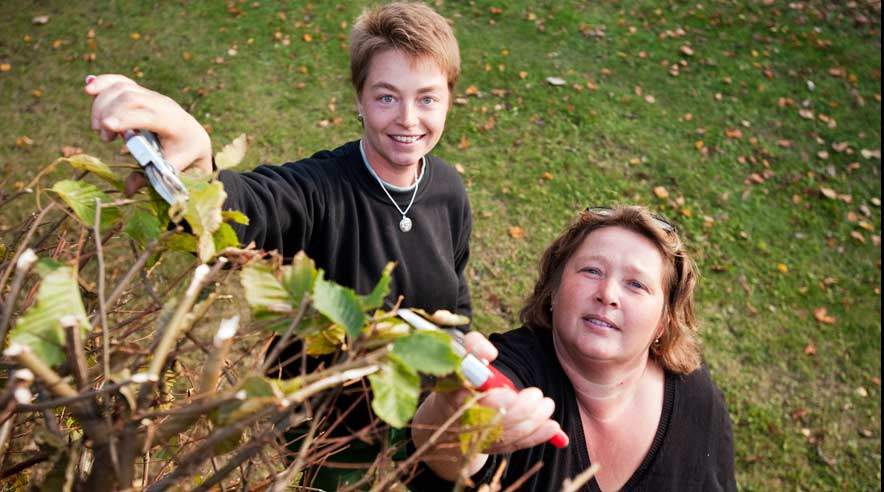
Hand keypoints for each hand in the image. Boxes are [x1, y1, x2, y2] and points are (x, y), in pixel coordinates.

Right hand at [83, 74, 212, 194]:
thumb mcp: (171, 169)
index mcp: (174, 124)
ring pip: (122, 88)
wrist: (193, 137)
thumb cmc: (182, 155)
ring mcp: (152, 95)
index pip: (149, 116)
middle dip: (109, 115)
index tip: (106, 126)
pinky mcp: (141, 92)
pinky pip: (120, 81)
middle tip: (104, 138)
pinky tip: (89, 89)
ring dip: (102, 105)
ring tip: (99, 129)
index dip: (126, 118)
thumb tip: (127, 190)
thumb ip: (148, 177)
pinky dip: (103, 83)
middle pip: (130, 98)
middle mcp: (163, 104)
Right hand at [449, 332, 567, 451]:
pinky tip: (553, 428)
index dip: (493, 401)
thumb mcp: (463, 357)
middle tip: (538, 396)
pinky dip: (536, 437)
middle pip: (494, 423)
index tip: (512, 395)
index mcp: (454, 397)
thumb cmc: (463, 377)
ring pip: (507, 435)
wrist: (453, 409)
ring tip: (547, 405)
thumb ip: (475, 346)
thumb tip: (490, 353)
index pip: (471, 403)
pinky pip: (516, 445)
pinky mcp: (492, 448)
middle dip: (520, 411)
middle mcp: (464, 421)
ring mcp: (477, 438)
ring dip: (532, 422)